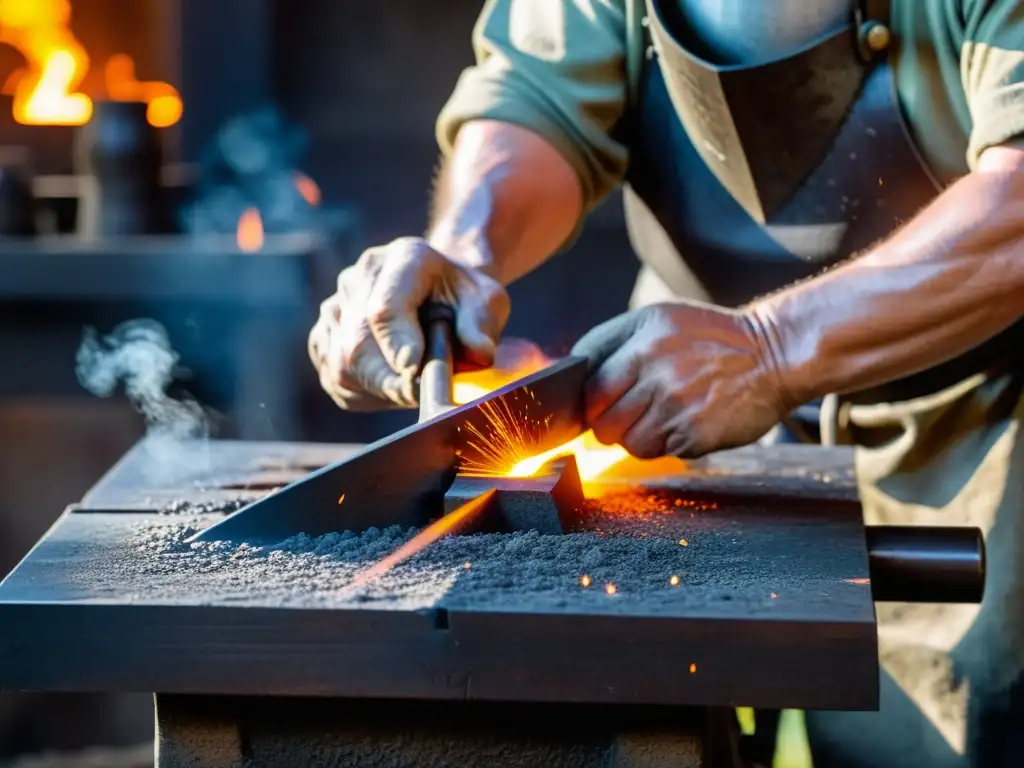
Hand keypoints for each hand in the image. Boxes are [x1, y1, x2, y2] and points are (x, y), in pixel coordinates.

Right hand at [308, 237, 509, 409]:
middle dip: (389, 381)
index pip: (385, 308)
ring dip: (377, 389)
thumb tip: (478, 352)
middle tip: (420, 394)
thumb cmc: (464, 299)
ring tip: (410, 384)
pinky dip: (363, 392)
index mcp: (404, 258)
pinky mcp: (324, 333)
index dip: (397, 344)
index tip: (413, 372)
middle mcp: (360, 276)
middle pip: (357, 344)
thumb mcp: (487, 302)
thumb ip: (481, 324)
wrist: (439, 290)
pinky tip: (389, 384)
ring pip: (341, 364)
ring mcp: (336, 304)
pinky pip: (334, 376)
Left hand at [570, 302, 791, 458]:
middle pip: (602, 422)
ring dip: (637, 438)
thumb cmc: (709, 337)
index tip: (601, 403)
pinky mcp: (696, 435)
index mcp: (643, 342)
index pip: (590, 388)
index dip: (591, 401)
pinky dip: (665, 444)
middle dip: (609, 424)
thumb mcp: (658, 319)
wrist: (774, 355)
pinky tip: (683, 424)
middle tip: (629, 415)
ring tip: (660, 418)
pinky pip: (659, 452)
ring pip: (628, 444)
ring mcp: (677, 407)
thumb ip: (611, 341)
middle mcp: (657, 373)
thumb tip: (570, 367)